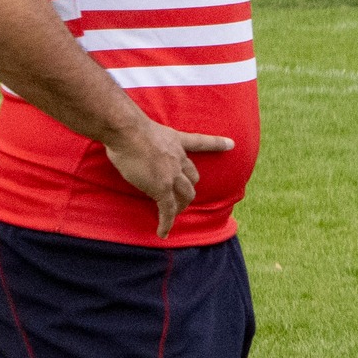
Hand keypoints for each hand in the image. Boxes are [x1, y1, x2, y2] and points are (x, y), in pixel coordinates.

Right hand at [105, 118, 235, 238]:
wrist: (127, 131)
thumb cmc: (126, 125)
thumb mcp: (142, 128)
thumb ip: (144, 138)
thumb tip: (129, 140)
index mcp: (175, 141)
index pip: (199, 142)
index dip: (217, 144)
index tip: (231, 144)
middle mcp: (178, 158)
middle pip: (192, 177)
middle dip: (188, 188)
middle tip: (180, 197)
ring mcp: (172, 174)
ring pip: (185, 195)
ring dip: (181, 205)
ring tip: (174, 213)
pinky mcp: (162, 188)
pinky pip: (167, 210)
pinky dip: (167, 222)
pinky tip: (163, 232)